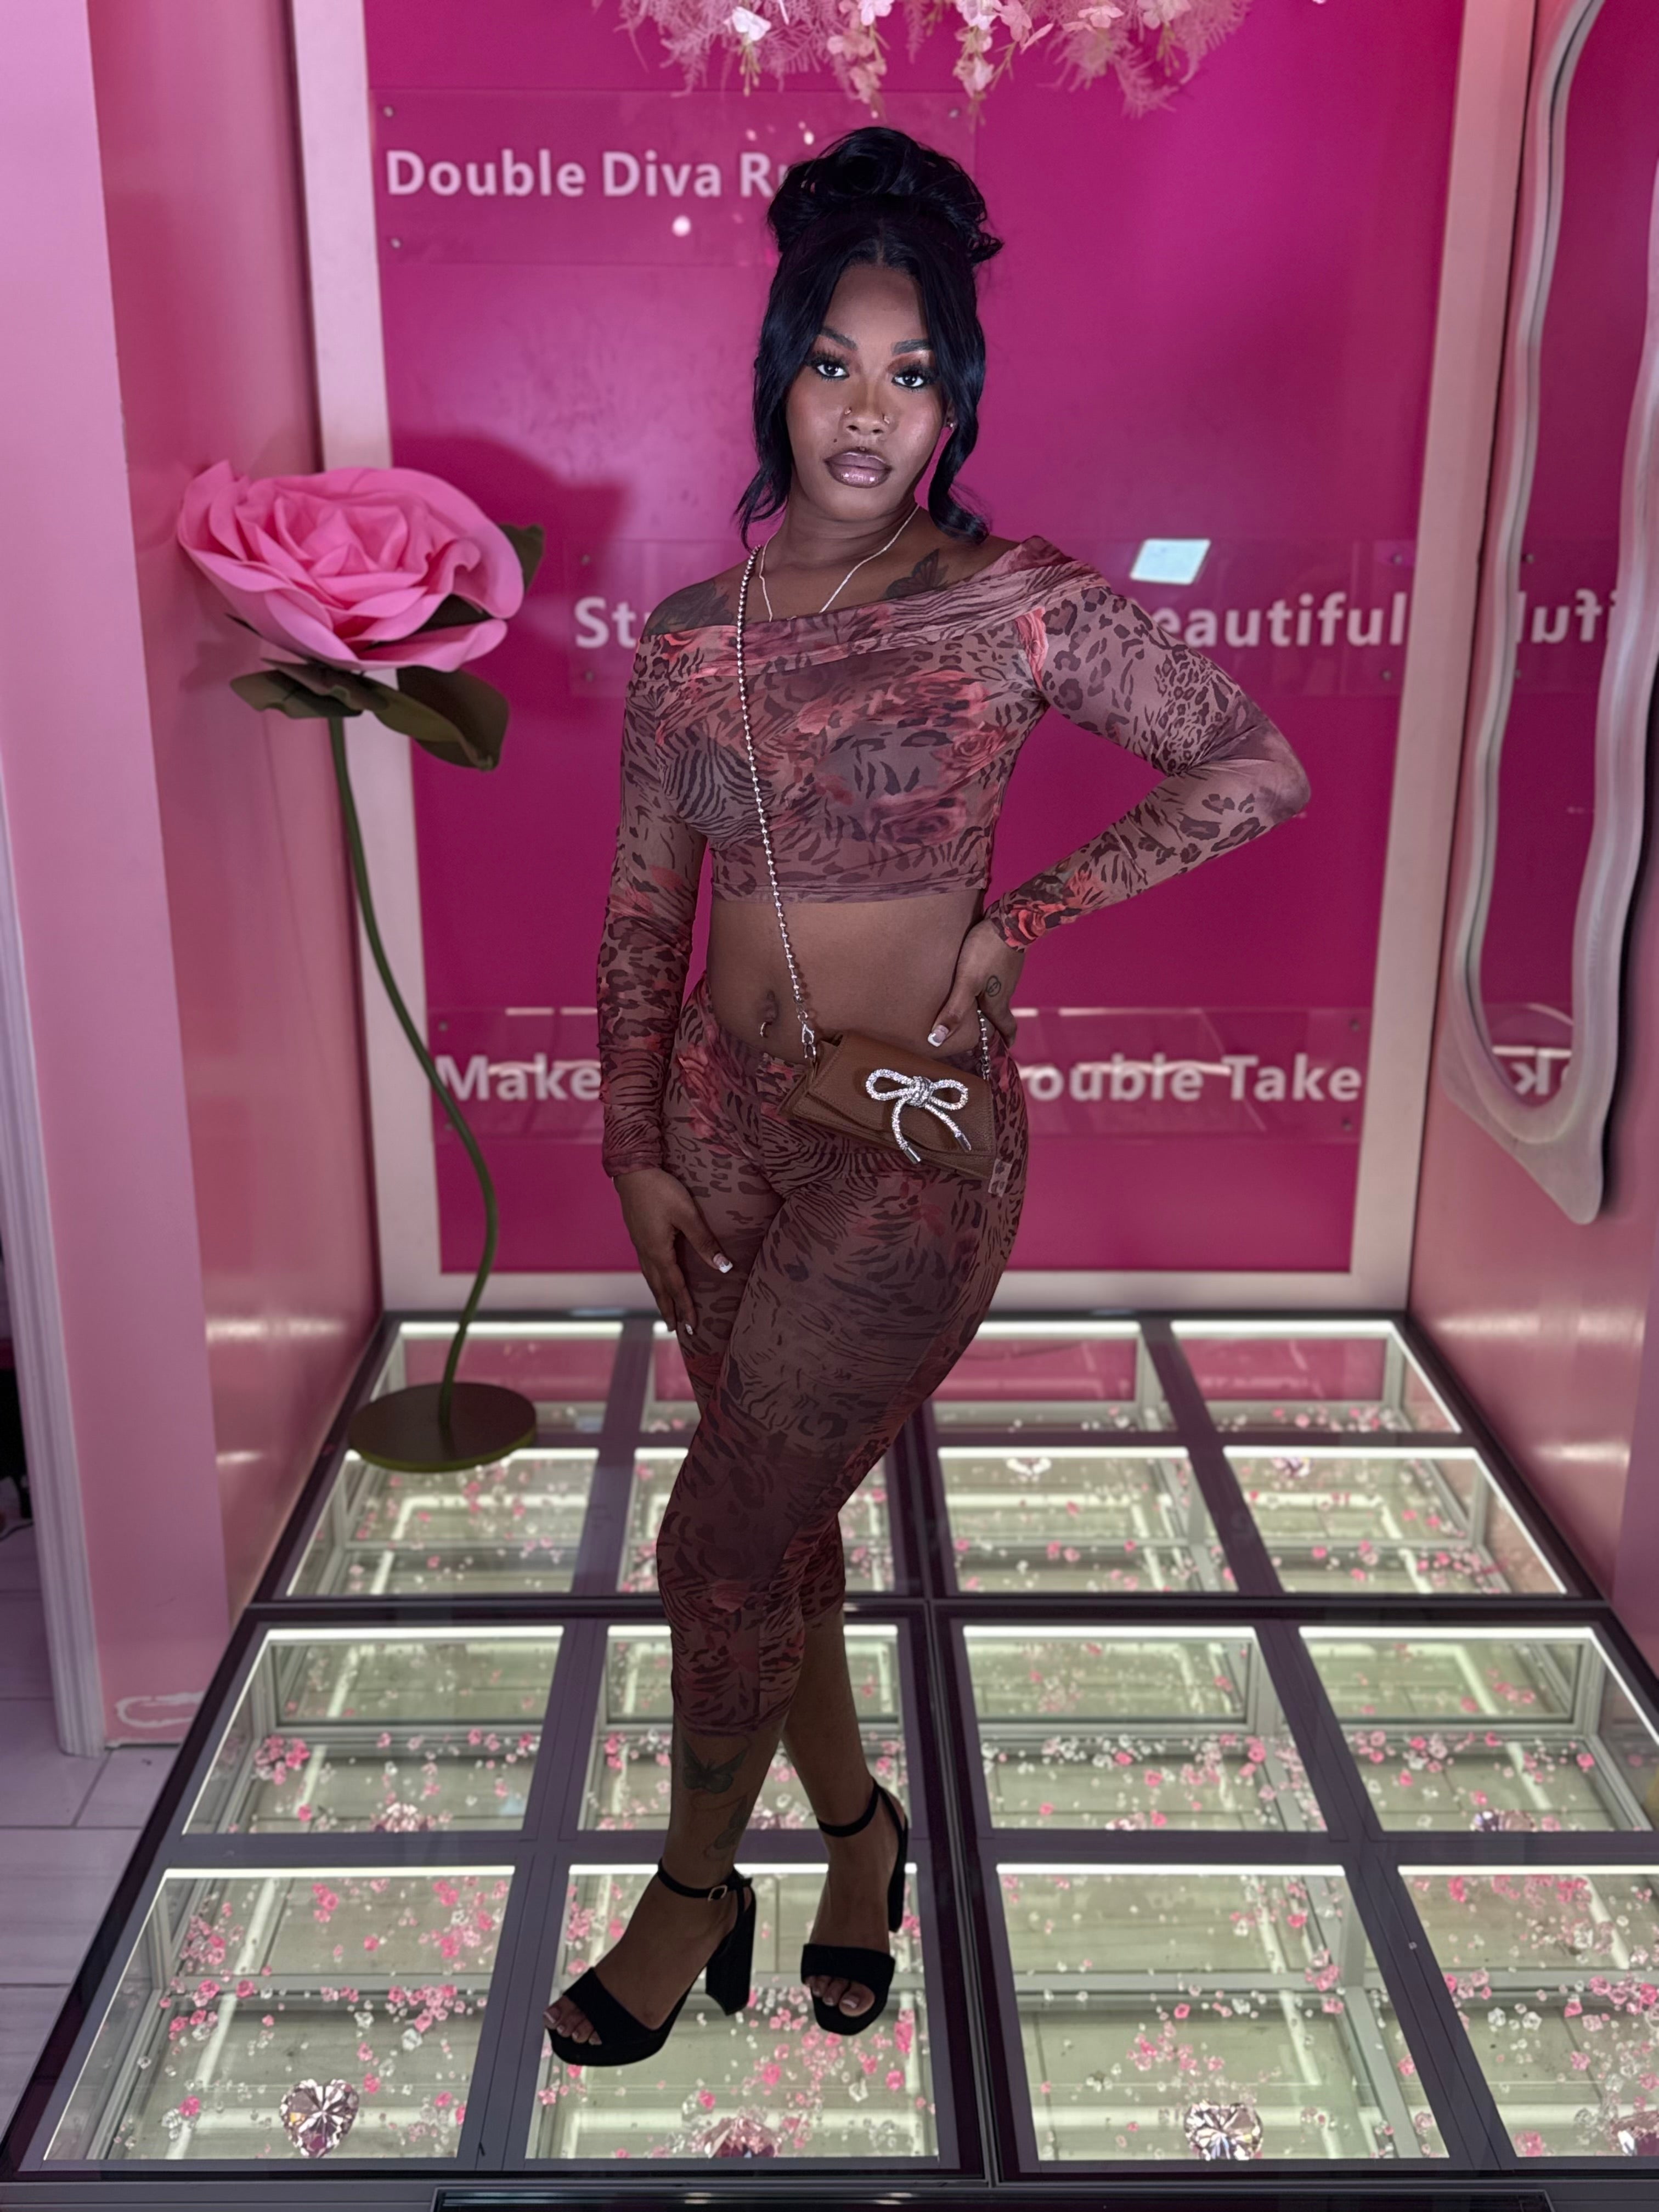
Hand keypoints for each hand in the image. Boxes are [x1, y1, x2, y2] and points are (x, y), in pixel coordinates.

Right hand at [613, 1167, 731, 1331]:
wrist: (632, 1171)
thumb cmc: (661, 1189)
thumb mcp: (687, 1214)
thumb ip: (705, 1242)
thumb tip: (724, 1268)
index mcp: (658, 1252)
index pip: (675, 1286)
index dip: (685, 1307)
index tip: (692, 1327)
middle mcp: (646, 1253)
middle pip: (659, 1288)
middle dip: (668, 1309)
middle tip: (675, 1330)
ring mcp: (640, 1244)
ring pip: (650, 1279)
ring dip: (660, 1297)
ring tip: (666, 1311)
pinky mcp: (638, 1235)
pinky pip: (647, 1266)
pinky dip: (654, 1280)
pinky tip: (657, 1278)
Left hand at [927, 918, 1023, 1050]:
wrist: (1008, 920)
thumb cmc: (986, 953)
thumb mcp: (966, 983)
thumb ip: (954, 1011)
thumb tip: (937, 1040)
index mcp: (998, 1002)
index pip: (1006, 1026)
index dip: (1007, 1038)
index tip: (1008, 1046)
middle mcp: (1006, 990)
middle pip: (999, 1011)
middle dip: (993, 1021)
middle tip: (983, 1027)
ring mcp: (1008, 973)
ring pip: (998, 993)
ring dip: (989, 1000)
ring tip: (974, 1002)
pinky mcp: (1006, 957)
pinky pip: (997, 976)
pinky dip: (988, 982)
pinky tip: (978, 975)